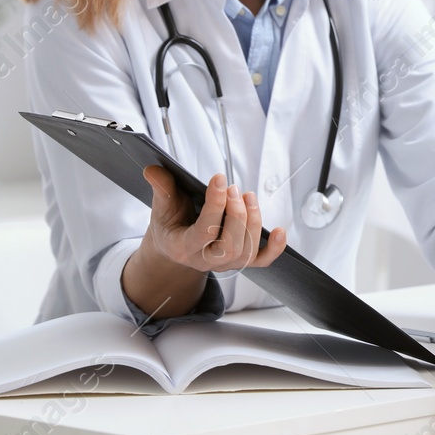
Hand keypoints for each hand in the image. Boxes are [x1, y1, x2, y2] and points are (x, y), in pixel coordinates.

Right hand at [140, 166, 286, 273]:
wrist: (174, 247)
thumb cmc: (171, 225)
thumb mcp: (161, 208)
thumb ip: (161, 189)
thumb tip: (154, 171)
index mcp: (183, 248)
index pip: (204, 231)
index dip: (215, 204)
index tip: (219, 178)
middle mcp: (205, 260)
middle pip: (229, 246)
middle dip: (236, 214)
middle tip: (234, 188)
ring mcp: (225, 263)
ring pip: (246, 251)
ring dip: (253, 221)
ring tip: (247, 195)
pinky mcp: (239, 261)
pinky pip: (261, 261)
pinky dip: (274, 249)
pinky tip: (280, 232)